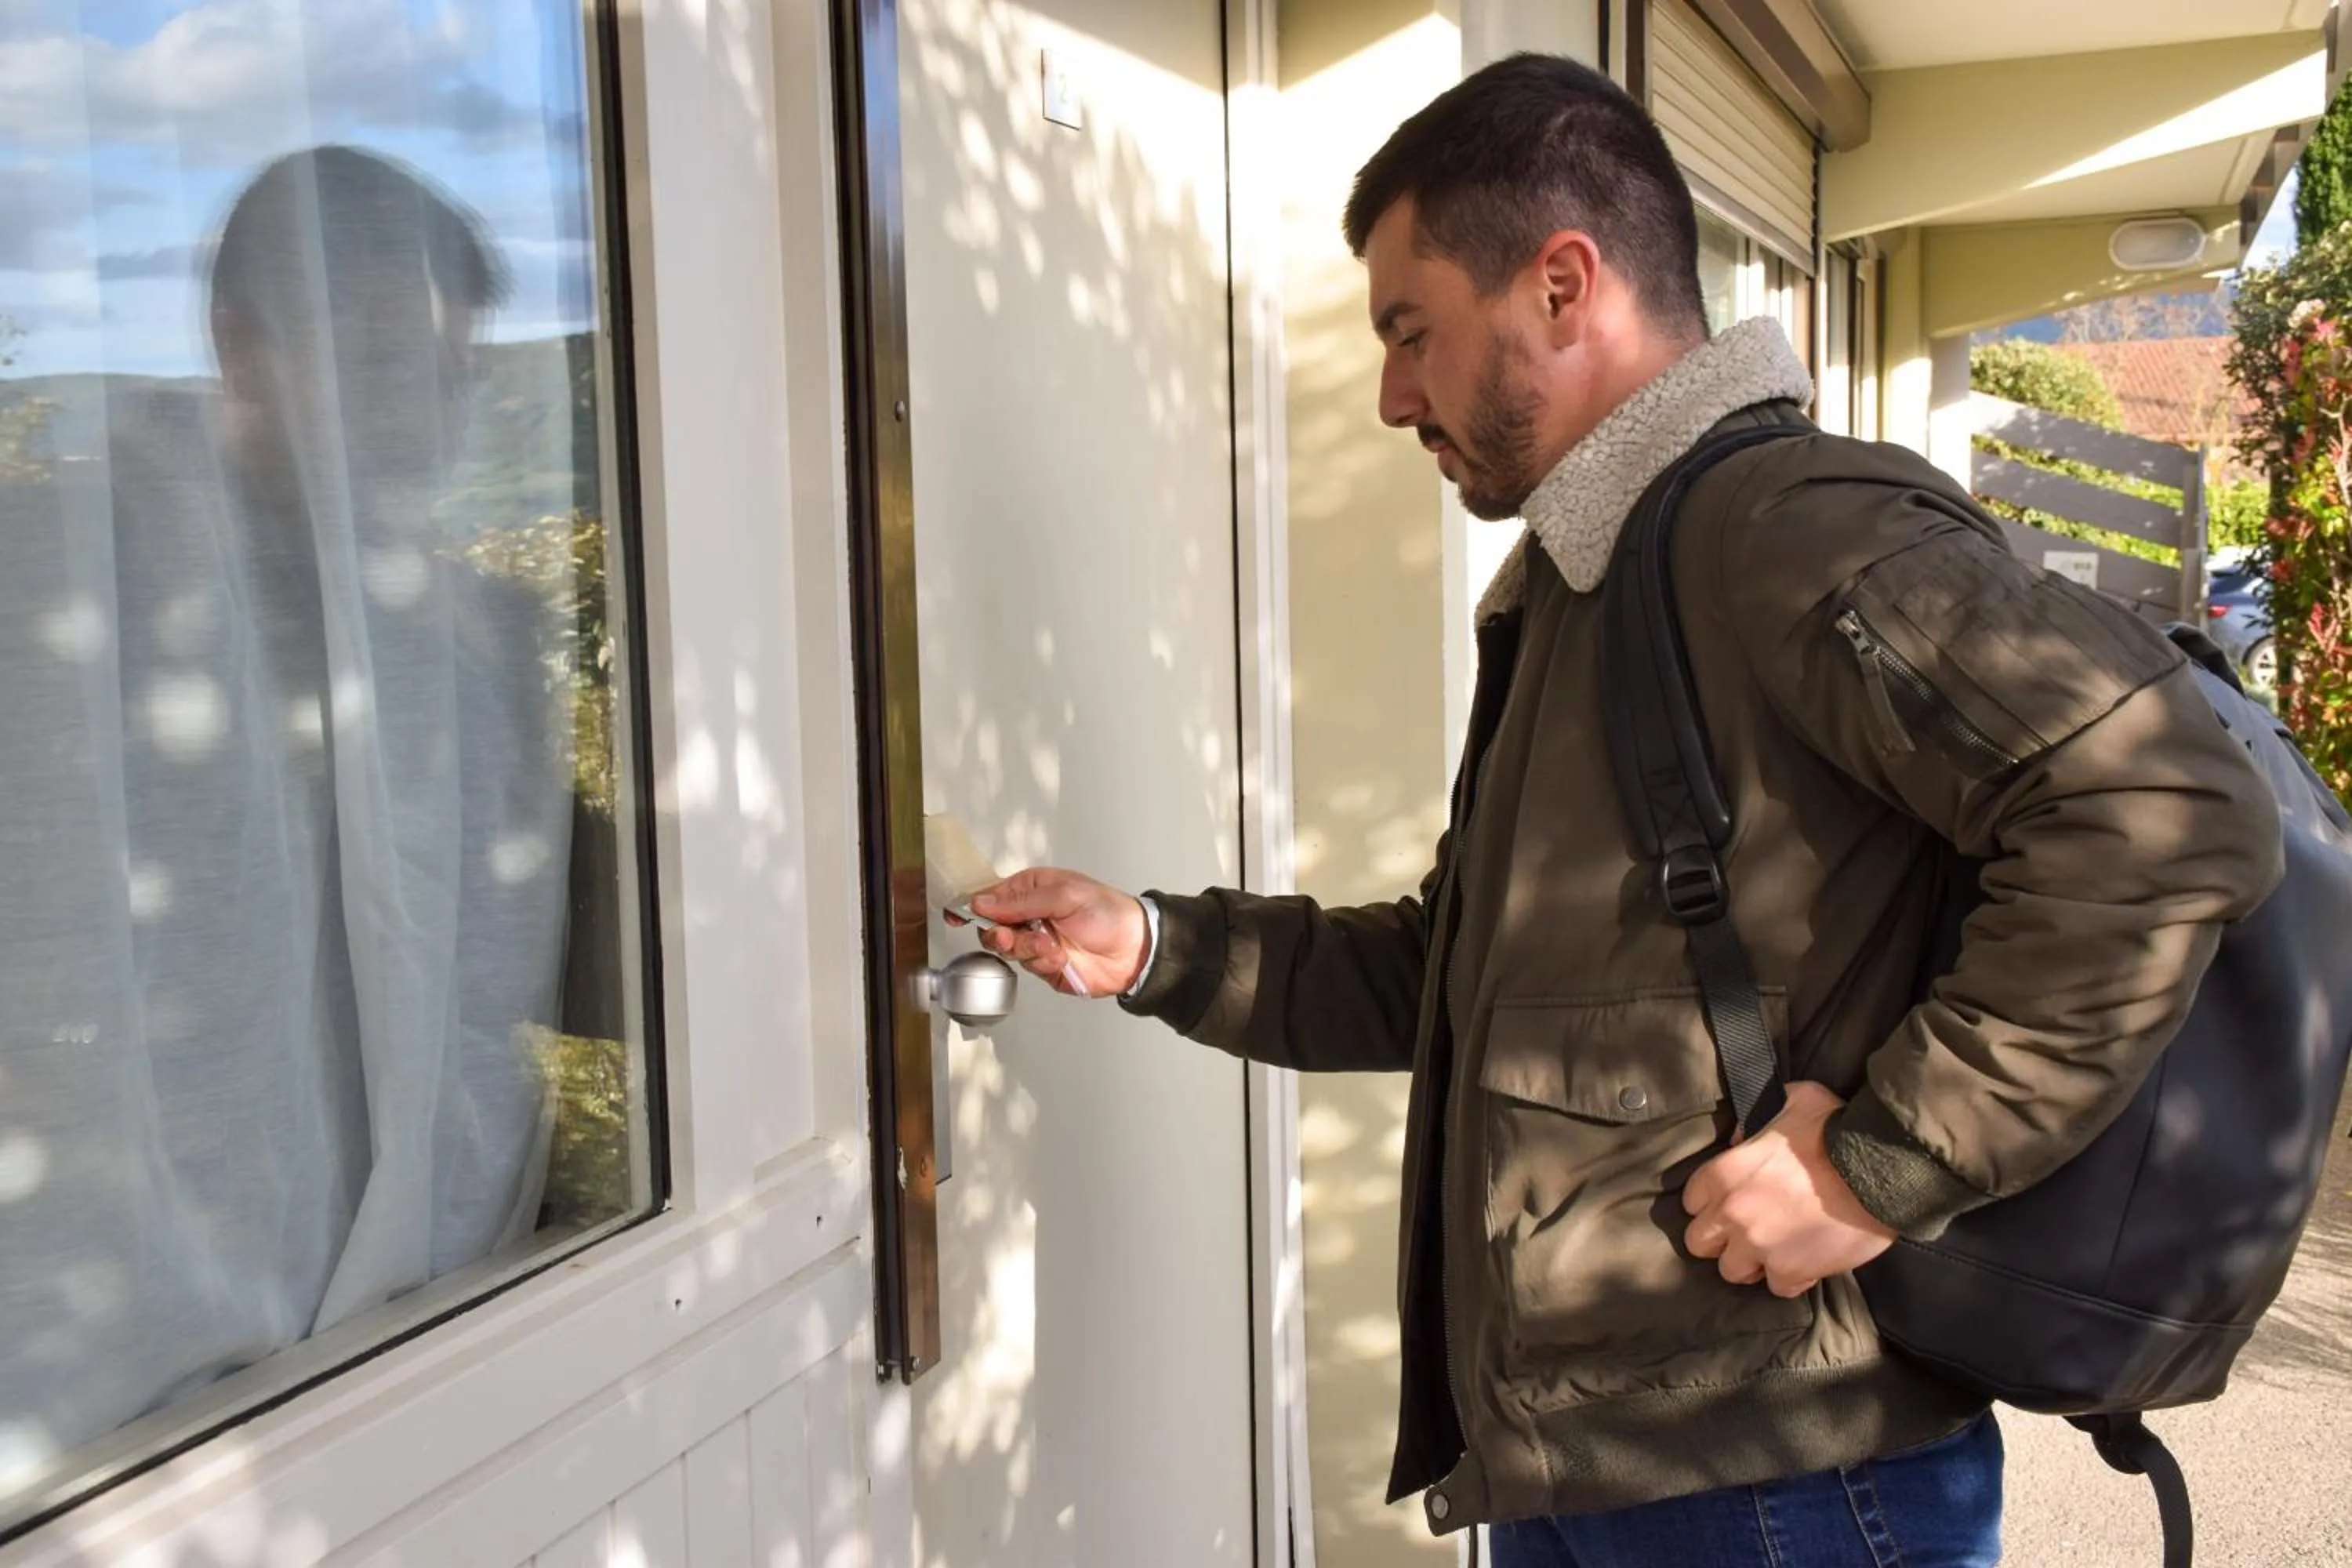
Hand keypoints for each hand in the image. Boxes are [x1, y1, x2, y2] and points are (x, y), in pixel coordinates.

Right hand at [959, 868, 1149, 998]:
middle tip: (1015, 935)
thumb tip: (982, 902)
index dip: (973, 905)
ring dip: (1027, 949)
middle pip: (993, 926)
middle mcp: (1030, 915)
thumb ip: (1021, 901)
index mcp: (1032, 889)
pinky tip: (1062, 958)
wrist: (1135, 949)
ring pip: (1008, 949)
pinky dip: (1043, 963)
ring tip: (1052, 947)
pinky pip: (1028, 966)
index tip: (957, 914)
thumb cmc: (1109, 912)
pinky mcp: (1044, 965)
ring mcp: (1036, 941)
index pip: (992, 895)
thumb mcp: (1065, 895)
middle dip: (1002, 933)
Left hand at [1682, 1081, 1896, 1298]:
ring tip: (1775, 1249)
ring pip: (1732, 1271)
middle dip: (1721, 1239)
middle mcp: (1733, 1212)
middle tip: (1747, 1231)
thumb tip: (1740, 1140)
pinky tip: (1805, 1262)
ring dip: (1751, 1262)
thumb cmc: (1836, 1129)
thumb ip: (1757, 1120)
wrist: (1882, 1168)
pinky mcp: (1791, 1270)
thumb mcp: (1789, 1101)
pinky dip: (1790, 1278)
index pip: (1692, 1201)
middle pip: (1699, 1243)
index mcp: (1724, 1172)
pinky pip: (1777, 1288)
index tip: (1732, 1202)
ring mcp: (1759, 1245)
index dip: (1711, 1203)